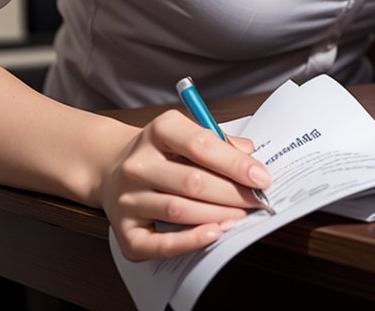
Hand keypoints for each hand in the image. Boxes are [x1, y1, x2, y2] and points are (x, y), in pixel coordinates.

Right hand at [97, 110, 272, 260]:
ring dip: (217, 215)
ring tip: (241, 215)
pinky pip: (157, 243)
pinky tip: (213, 233)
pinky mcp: (123, 230)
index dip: (235, 164)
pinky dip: (188, 241)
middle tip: (257, 200)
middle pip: (193, 181)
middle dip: (232, 193)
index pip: (201, 145)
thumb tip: (250, 155)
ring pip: (178, 210)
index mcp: (159, 130)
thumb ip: (220, 142)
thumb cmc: (163, 151)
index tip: (261, 177)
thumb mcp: (188, 132)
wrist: (113, 167)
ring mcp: (127, 198)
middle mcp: (138, 163)